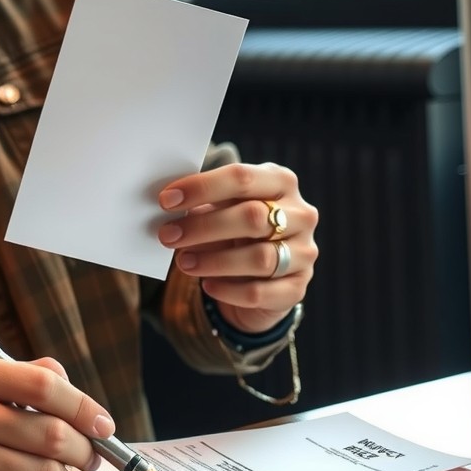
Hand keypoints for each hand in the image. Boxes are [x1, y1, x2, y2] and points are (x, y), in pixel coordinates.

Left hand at [156, 161, 317, 333]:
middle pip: (251, 216)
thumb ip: (203, 202)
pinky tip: (207, 286)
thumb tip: (168, 204)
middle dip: (203, 226)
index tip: (166, 200)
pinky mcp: (297, 289)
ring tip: (183, 261)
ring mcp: (304, 252)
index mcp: (280, 181)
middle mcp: (300, 214)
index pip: (241, 178)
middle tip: (167, 235)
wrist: (262, 272)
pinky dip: (228, 291)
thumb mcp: (223, 207)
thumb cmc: (236, 227)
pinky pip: (260, 293)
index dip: (201, 187)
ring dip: (213, 261)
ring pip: (259, 258)